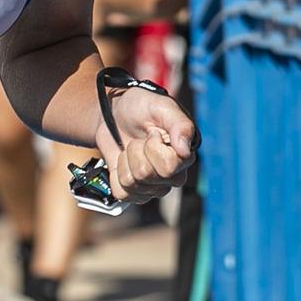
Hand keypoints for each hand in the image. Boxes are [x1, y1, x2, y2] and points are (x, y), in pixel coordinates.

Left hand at [96, 86, 196, 203]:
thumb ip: (179, 125)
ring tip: (130, 148)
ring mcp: (153, 187)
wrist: (114, 112)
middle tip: (139, 139)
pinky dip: (116, 174)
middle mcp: (172, 176)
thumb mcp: (161, 106)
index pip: (169, 167)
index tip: (152, 132)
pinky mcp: (134, 192)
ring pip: (132, 184)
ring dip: (125, 161)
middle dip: (135, 152)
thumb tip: (185, 151)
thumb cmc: (141, 107)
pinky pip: (121, 194)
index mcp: (183, 156)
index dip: (153, 147)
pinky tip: (123, 161)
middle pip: (147, 176)